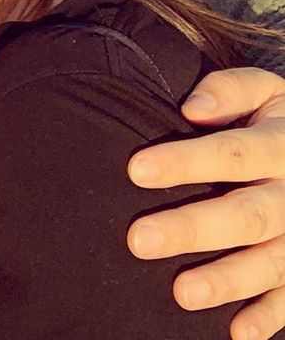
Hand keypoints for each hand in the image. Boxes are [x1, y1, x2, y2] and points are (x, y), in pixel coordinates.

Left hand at [127, 68, 284, 339]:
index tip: (135, 171)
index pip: (230, 153)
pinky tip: (236, 333)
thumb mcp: (268, 90)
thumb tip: (190, 109)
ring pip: (272, 262)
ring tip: (180, 294)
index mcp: (281, 144)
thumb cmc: (279, 118)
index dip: (185, 162)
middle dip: (193, 229)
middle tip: (138, 240)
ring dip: (227, 281)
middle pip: (246, 214)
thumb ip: (230, 91)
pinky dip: (269, 318)